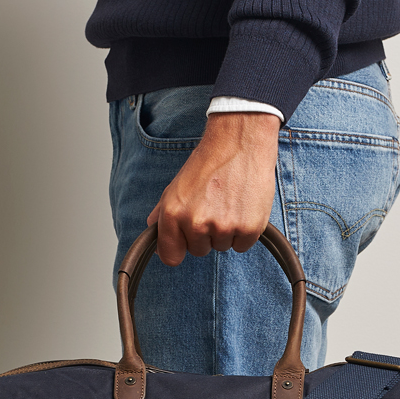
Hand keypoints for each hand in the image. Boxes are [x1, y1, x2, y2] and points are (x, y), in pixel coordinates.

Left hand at [146, 112, 280, 265]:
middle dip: (205, 235)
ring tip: (230, 202)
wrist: (240, 141)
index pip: (170, 257)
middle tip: (214, 206)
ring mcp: (223, 227)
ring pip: (222, 247)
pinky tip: (243, 207)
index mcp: (173, 213)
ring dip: (226, 232)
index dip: (178, 249)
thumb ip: (162, 213)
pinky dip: (244, 231)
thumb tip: (152, 233)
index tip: (185, 243)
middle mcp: (196, 223)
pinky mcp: (248, 228)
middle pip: (199, 251)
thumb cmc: (209, 161)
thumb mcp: (177, 185)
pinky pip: (242, 245)